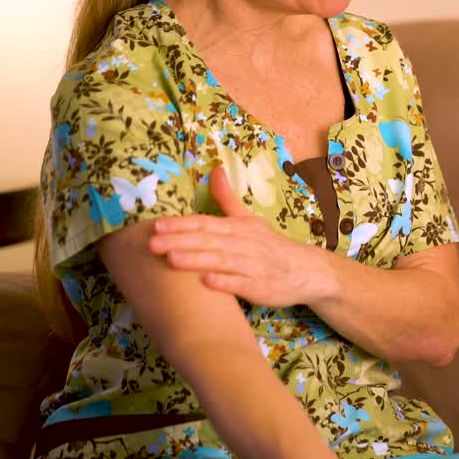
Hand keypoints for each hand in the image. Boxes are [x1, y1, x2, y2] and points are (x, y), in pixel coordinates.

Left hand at [149, 166, 332, 306]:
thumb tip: (214, 170)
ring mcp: (253, 266)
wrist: (307, 271)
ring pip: (222, 260)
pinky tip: (207, 282)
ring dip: (197, 259)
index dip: (181, 224)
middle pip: (209, 240)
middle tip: (152, 243)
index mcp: (238, 227)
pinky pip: (242, 284)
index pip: (206, 222)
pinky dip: (225, 282)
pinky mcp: (261, 288)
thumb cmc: (271, 246)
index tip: (156, 225)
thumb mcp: (250, 220)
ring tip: (172, 258)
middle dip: (181, 240)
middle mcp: (244, 244)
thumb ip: (227, 199)